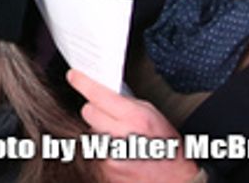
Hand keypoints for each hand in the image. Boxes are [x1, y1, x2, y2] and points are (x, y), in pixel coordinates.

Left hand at [68, 70, 199, 182]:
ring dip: (101, 130)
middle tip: (112, 116)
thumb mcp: (152, 114)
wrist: (175, 179)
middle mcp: (120, 136)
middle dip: (97, 110)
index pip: (97, 95)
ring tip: (121, 137)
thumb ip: (126, 102)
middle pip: (88, 112)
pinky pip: (96, 149)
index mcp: (134, 118)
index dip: (83, 83)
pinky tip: (121, 151)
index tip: (74, 76)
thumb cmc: (166, 145)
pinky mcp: (106, 168)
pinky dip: (104, 147)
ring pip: (90, 130)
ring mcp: (111, 154)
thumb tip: (103, 92)